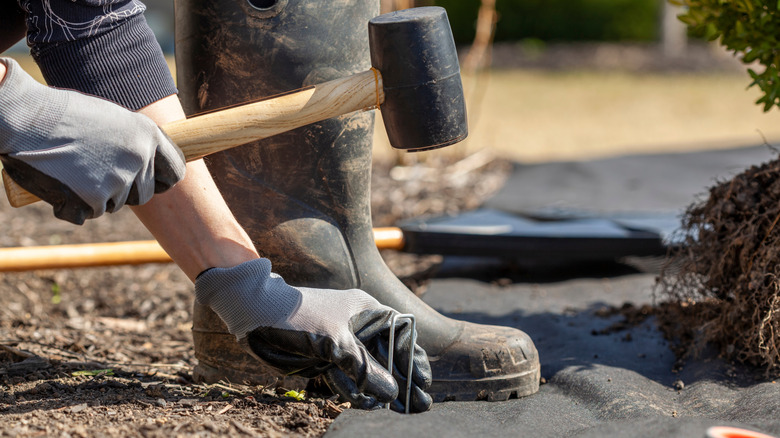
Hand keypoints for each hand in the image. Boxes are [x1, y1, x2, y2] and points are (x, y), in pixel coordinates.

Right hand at [0, 57, 185, 223]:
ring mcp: (118, 180)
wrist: (22, 116)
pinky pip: (87, 214)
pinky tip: (57, 181)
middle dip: (122, 190)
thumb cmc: (61, 115)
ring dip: (94, 195)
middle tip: (92, 171)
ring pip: (113, 204)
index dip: (162, 180)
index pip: (175, 170)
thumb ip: (132, 143)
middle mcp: (139, 158)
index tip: (154, 183)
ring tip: (70, 168)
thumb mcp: (110, 120)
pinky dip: (70, 206)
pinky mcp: (93, 199)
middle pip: (142, 194)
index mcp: (147, 134)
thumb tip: (148, 163)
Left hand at [194, 258, 432, 411]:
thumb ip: (365, 368)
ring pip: (368, 370)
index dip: (414, 361)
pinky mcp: (326, 356)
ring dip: (378, 390)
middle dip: (401, 381)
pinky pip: (346, 376)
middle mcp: (359, 326)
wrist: (256, 313)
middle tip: (417, 405)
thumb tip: (392, 392)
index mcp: (368, 311)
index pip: (401, 336)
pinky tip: (364, 403)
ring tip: (396, 410)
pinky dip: (354, 389)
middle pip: (387, 357)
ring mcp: (343, 342)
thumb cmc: (299, 316)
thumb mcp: (336, 342)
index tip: (424, 383)